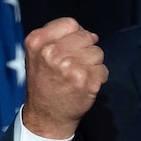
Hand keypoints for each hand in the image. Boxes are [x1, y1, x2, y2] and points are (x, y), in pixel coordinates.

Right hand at [22, 17, 108, 138]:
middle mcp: (52, 52)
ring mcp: (70, 67)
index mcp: (38, 42)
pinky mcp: (86, 81)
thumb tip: (90, 34)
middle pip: (86, 36)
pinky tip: (84, 86)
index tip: (70, 48)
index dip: (75, 35)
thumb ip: (57, 38)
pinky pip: (103, 70)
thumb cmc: (43, 83)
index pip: (70, 23)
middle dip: (85, 49)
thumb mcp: (37, 54)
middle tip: (73, 66)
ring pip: (97, 52)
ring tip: (78, 76)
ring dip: (92, 64)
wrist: (46, 117)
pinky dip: (98, 78)